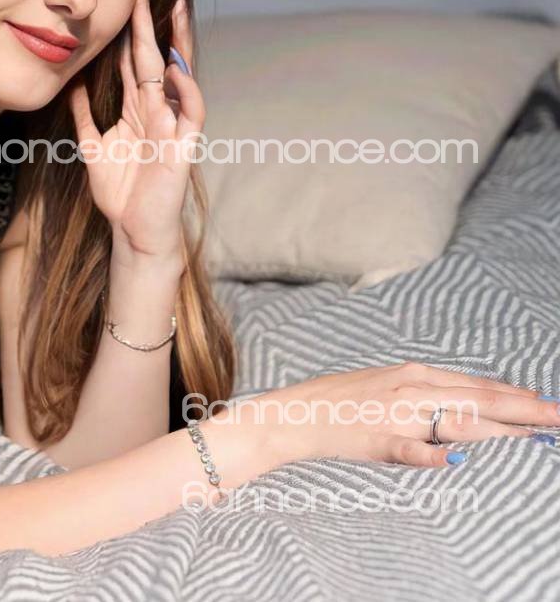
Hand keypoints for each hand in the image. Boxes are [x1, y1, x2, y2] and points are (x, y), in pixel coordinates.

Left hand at [69, 0, 204, 260]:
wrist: (134, 231)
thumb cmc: (120, 192)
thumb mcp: (93, 148)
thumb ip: (84, 115)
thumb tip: (71, 83)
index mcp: (135, 108)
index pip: (131, 59)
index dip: (127, 28)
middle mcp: (156, 109)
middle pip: (151, 57)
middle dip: (148, 20)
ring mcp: (172, 124)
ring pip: (177, 75)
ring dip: (176, 43)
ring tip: (174, 9)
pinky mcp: (184, 145)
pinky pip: (190, 112)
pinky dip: (184, 90)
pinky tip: (175, 69)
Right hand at [209, 362, 559, 468]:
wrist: (299, 413)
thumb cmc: (343, 401)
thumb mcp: (388, 385)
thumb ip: (426, 395)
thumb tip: (467, 409)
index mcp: (414, 374)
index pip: (476, 386)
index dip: (515, 395)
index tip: (547, 403)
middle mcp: (411, 389)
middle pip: (479, 401)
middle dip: (525, 410)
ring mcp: (396, 414)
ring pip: (456, 422)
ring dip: (498, 430)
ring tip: (534, 436)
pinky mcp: (378, 439)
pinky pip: (409, 448)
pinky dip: (430, 453)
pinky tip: (453, 459)